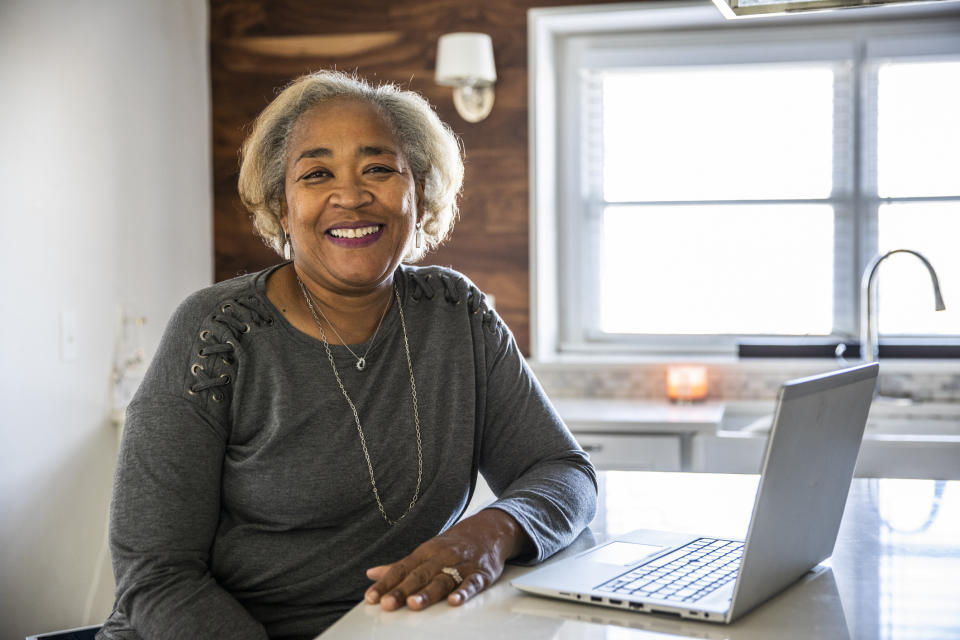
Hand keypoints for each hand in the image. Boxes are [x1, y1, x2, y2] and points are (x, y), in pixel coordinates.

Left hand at [364, 508, 529, 611]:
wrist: (488, 531)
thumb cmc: (452, 546)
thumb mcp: (425, 552)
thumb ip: (399, 566)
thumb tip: (371, 574)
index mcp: (425, 553)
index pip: (401, 569)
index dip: (386, 584)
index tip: (371, 597)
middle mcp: (441, 557)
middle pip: (419, 575)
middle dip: (402, 590)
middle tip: (387, 604)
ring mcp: (461, 565)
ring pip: (442, 580)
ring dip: (428, 592)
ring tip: (414, 604)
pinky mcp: (480, 573)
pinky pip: (472, 583)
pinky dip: (463, 592)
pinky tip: (454, 601)